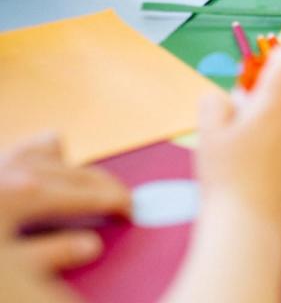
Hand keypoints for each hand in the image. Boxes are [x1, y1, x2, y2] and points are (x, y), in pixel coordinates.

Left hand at [0, 133, 130, 270]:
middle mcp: (19, 170)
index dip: (117, 202)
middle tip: (126, 201)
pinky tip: (50, 156)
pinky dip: (42, 153)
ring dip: (76, 166)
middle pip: (79, 173)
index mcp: (29, 193)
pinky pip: (25, 149)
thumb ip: (50, 254)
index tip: (133, 211)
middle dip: (107, 185)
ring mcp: (4, 162)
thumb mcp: (9, 266)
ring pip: (52, 152)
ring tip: (91, 180)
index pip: (89, 195)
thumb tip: (91, 246)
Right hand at [196, 50, 280, 237]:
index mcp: (272, 107)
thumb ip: (216, 102)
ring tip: (254, 164)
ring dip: (279, 137)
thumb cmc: (224, 178)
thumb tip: (231, 96)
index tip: (272, 67)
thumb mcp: (207, 134)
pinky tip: (271, 180)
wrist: (247, 228)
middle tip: (241, 135)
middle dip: (265, 110)